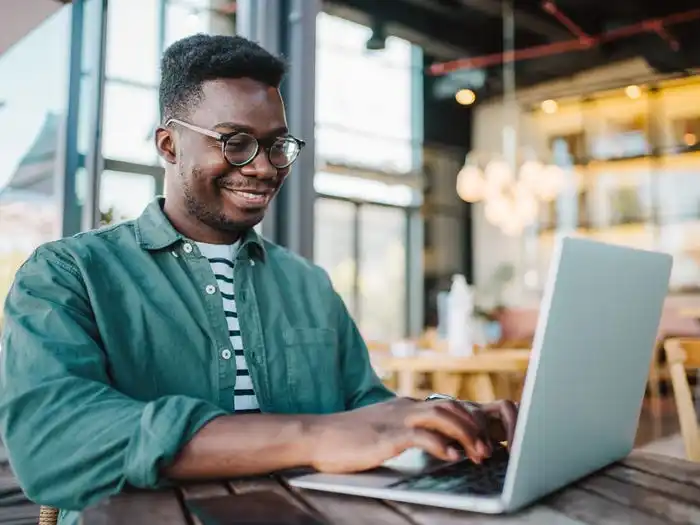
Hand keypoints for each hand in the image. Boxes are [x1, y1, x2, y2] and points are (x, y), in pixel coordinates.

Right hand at [306, 397, 517, 473]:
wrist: (317, 436)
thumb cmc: (347, 438)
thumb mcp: (382, 429)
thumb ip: (405, 431)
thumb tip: (431, 443)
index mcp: (405, 406)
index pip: (447, 405)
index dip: (470, 421)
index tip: (482, 441)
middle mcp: (404, 407)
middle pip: (451, 407)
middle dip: (474, 427)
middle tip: (487, 450)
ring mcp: (396, 419)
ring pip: (442, 415)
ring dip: (465, 434)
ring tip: (477, 454)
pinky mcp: (386, 435)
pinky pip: (420, 435)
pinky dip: (441, 444)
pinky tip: (451, 457)